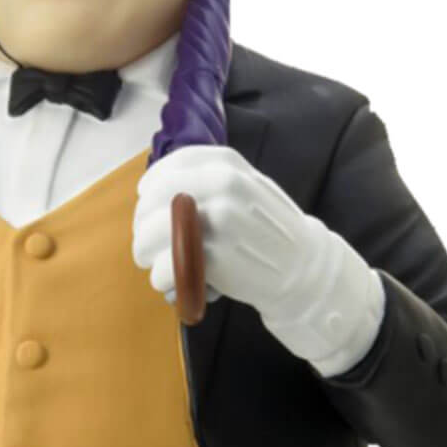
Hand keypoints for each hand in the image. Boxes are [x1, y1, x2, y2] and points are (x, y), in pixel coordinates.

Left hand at [132, 145, 383, 374]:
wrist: (304, 267)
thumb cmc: (266, 228)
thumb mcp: (246, 186)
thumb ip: (206, 180)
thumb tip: (152, 189)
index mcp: (226, 164)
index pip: (168, 168)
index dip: (149, 187)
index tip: (144, 198)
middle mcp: (221, 184)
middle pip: (151, 203)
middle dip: (142, 227)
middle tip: (144, 245)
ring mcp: (219, 219)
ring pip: (150, 235)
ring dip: (145, 254)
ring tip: (155, 266)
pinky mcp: (215, 256)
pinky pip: (166, 267)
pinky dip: (162, 279)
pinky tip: (171, 283)